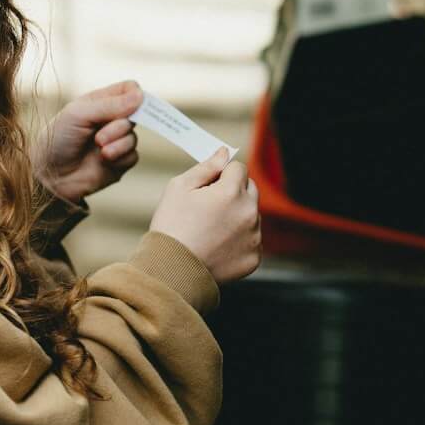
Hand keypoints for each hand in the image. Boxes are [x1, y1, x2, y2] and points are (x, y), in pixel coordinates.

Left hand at [33, 80, 142, 205]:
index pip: (129, 90)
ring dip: (118, 144)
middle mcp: (110, 120)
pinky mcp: (119, 162)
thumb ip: (110, 105)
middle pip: (136, 114)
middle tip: (98, 138)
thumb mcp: (79, 114)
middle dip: (119, 126)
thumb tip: (141, 97)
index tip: (132, 104)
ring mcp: (116, 141)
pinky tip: (103, 161)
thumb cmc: (57, 139)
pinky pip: (133, 156)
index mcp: (100, 103)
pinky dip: (119, 158)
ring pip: (134, 137)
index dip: (135, 95)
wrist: (50, 176)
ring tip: (99, 150)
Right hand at [148, 147, 261, 282]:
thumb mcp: (179, 187)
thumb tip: (224, 153)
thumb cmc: (171, 227)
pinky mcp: (254, 257)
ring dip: (237, 216)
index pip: (238, 168)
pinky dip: (239, 240)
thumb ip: (206, 166)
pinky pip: (251, 240)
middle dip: (233, 192)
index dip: (221, 174)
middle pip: (249, 189)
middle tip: (208, 208)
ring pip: (251, 215)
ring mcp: (254, 237)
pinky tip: (217, 246)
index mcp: (231, 192)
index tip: (208, 187)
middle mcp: (249, 213)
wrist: (171, 272)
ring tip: (210, 230)